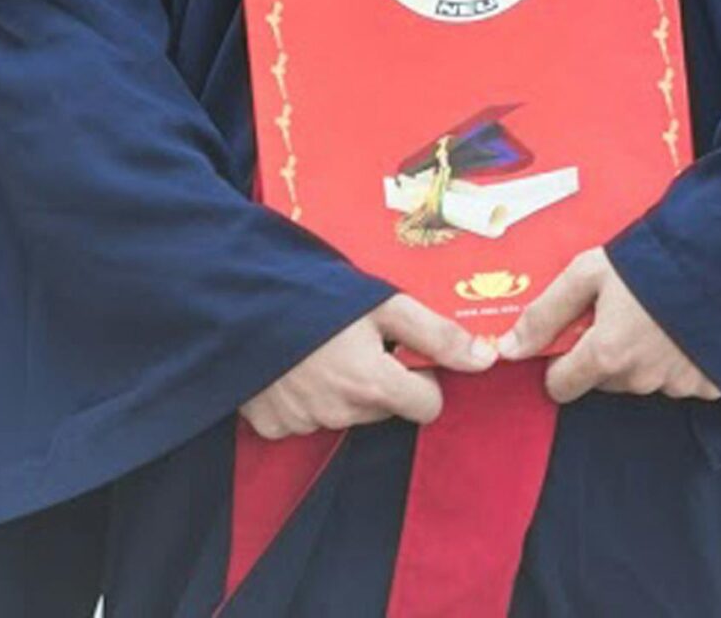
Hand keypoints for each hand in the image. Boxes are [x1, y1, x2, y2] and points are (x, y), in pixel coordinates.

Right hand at [238, 293, 496, 438]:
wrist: (233, 297)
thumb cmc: (314, 293)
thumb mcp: (382, 302)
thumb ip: (436, 333)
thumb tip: (487, 360)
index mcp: (372, 386)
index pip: (427, 406)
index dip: (424, 377)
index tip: (403, 350)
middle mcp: (341, 415)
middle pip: (386, 408)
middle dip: (381, 378)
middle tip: (356, 339)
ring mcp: (303, 424)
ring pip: (346, 413)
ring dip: (342, 386)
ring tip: (320, 345)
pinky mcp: (271, 426)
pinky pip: (304, 419)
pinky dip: (305, 396)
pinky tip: (293, 363)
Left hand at [493, 246, 720, 405]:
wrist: (720, 255)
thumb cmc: (647, 259)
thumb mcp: (587, 273)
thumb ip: (544, 313)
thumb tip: (506, 350)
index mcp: (606, 354)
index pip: (562, 386)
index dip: (560, 361)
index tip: (574, 336)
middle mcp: (639, 379)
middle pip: (603, 379)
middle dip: (603, 352)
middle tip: (620, 311)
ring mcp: (675, 385)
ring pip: (640, 379)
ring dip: (641, 356)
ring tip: (654, 313)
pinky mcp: (707, 384)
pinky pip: (679, 381)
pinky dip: (677, 360)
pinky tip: (682, 328)